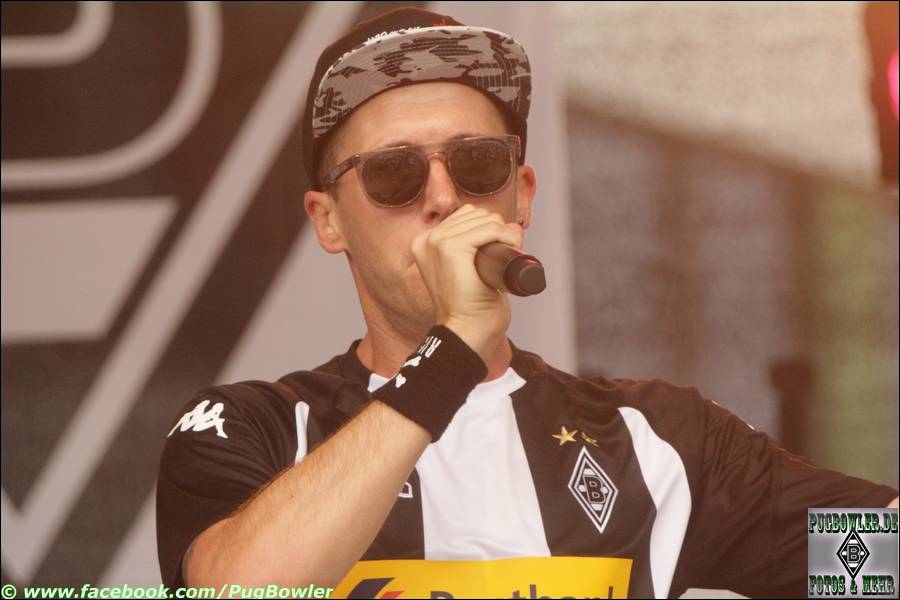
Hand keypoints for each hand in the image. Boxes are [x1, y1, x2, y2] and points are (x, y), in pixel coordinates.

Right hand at [410, 204, 522, 361]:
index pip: (466, 216)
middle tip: (503, 258)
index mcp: (426, 243)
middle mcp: (427, 239)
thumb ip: (483, 245)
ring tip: (504, 258)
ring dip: (503, 234)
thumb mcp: (473, 269)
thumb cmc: (473, 307)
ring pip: (485, 219)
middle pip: (476, 214)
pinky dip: (505, 237)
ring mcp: (437, 242)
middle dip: (497, 230)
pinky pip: (489, 229)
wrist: (467, 332)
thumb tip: (511, 224)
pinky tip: (508, 251)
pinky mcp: (451, 248)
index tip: (496, 254)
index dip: (488, 229)